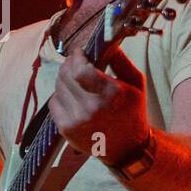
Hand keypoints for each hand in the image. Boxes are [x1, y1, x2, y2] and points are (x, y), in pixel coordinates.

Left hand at [49, 47, 150, 163]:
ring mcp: (76, 119)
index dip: (76, 56)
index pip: (80, 68)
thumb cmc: (133, 112)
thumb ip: (121, 60)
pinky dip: (60, 96)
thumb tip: (105, 43)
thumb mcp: (136, 84)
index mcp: (111, 94)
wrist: (128, 148)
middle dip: (69, 64)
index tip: (80, 52)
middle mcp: (91, 107)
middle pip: (66, 75)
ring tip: (76, 81)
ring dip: (64, 79)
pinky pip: (54, 102)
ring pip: (58, 87)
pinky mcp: (66, 129)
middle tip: (76, 62)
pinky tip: (72, 97)